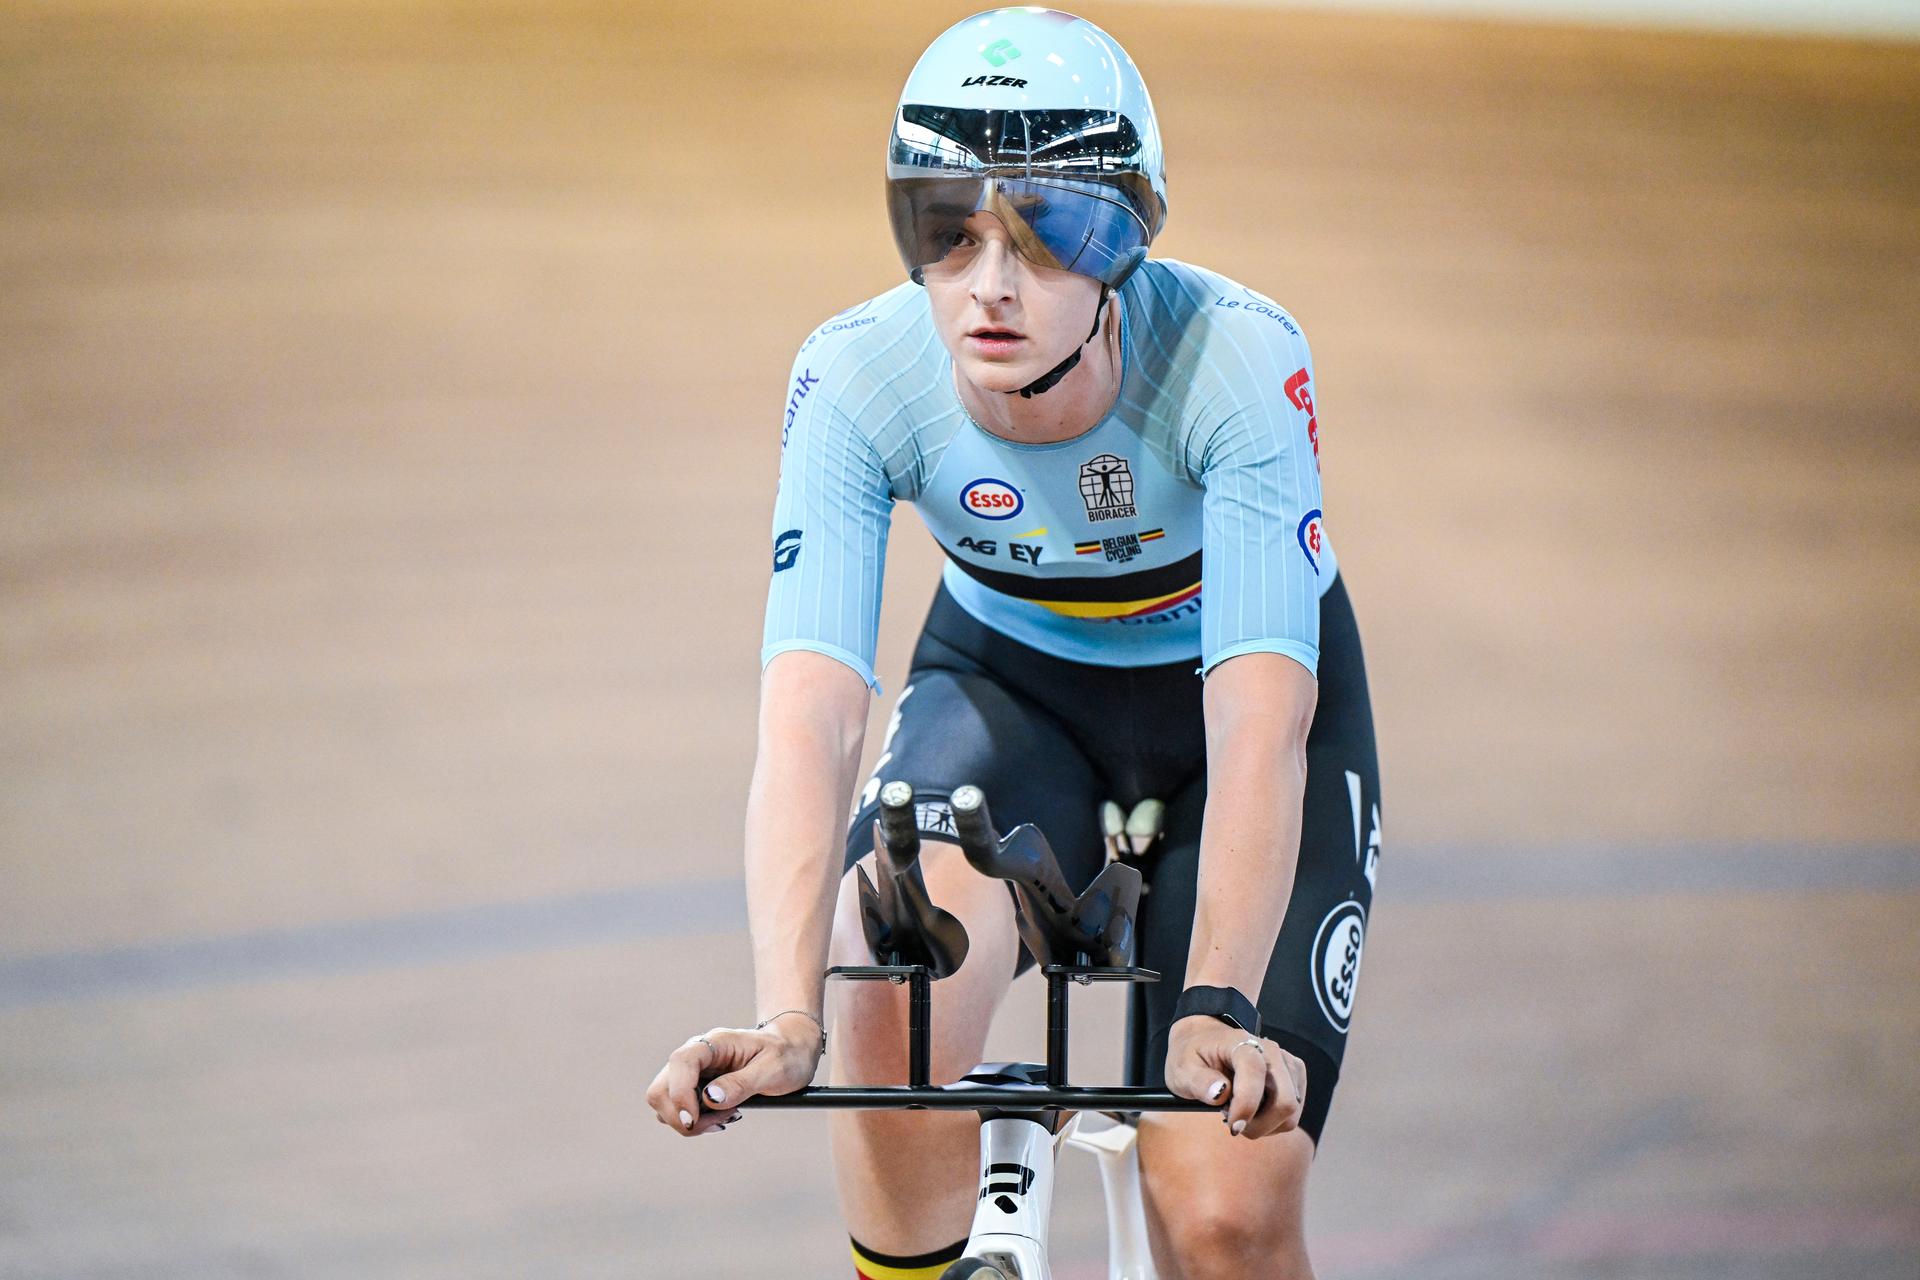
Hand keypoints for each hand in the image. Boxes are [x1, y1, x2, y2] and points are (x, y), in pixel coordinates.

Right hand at [645, 1015, 823, 1136]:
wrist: (791, 1050)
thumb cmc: (785, 1054)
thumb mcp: (774, 1069)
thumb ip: (742, 1083)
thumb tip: (710, 1098)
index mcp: (714, 1043)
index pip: (681, 1063)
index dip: (680, 1094)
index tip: (694, 1120)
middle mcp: (696, 1055)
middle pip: (661, 1088)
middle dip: (681, 1116)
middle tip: (719, 1123)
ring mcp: (692, 1072)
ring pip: (664, 1102)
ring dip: (688, 1120)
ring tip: (725, 1118)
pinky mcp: (694, 1087)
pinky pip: (677, 1109)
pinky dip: (693, 1121)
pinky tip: (720, 1117)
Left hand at [1163, 1015, 1304, 1139]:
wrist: (1206, 1038)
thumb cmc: (1193, 1055)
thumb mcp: (1181, 1068)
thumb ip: (1198, 1081)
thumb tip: (1220, 1093)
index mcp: (1241, 1044)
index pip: (1256, 1075)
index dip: (1246, 1107)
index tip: (1231, 1126)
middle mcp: (1271, 1051)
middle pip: (1285, 1102)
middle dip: (1259, 1125)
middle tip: (1234, 1124)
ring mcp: (1287, 1063)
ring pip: (1291, 1113)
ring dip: (1266, 1125)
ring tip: (1240, 1114)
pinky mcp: (1295, 1076)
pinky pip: (1293, 1113)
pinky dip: (1274, 1122)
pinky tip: (1254, 1111)